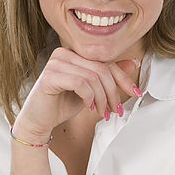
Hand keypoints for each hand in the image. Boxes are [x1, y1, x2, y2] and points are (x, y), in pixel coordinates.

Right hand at [12, 48, 140, 142]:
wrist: (38, 121)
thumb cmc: (61, 104)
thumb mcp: (91, 90)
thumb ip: (108, 76)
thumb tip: (133, 63)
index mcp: (73, 53)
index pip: (105, 61)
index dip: (123, 78)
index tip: (135, 93)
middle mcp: (63, 53)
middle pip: (101, 69)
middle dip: (112, 92)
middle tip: (114, 110)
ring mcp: (55, 63)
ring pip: (93, 77)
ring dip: (102, 99)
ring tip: (101, 112)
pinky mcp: (50, 76)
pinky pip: (80, 83)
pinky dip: (89, 97)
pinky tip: (88, 106)